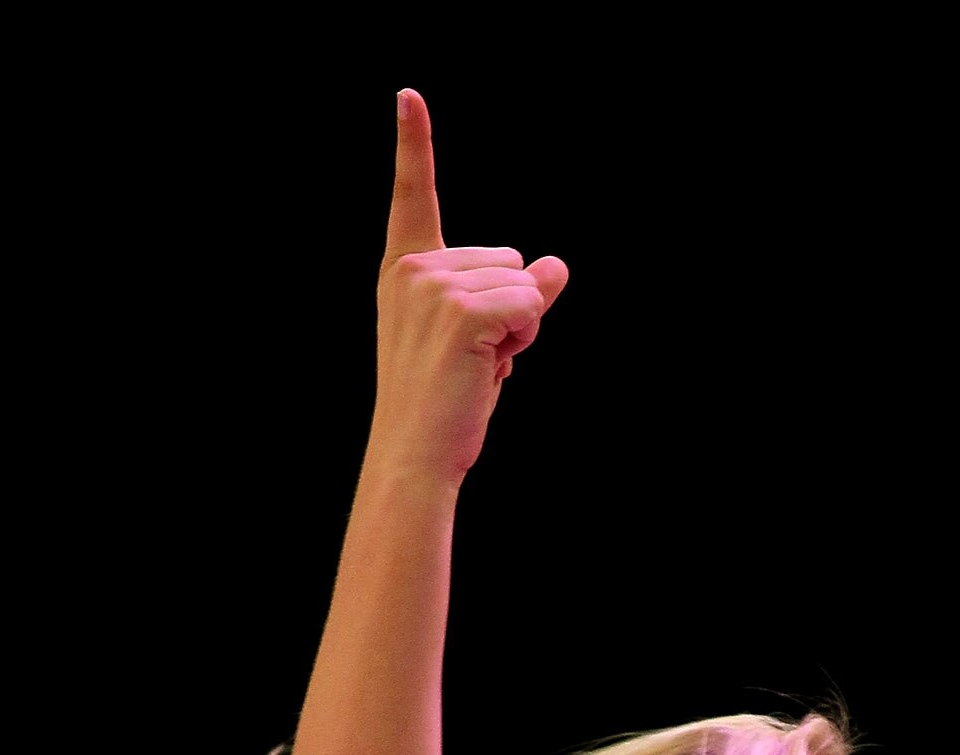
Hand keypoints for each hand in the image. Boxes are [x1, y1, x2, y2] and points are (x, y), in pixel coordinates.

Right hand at [372, 90, 567, 484]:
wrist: (416, 455)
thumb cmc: (444, 404)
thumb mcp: (478, 340)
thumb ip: (515, 298)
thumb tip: (556, 265)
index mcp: (404, 270)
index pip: (411, 195)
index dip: (413, 143)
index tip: (408, 94)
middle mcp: (414, 269)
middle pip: (507, 257)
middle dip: (508, 309)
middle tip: (471, 359)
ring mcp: (434, 286)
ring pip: (523, 284)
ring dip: (518, 330)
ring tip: (475, 367)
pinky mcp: (462, 310)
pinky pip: (528, 305)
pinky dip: (523, 339)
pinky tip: (487, 368)